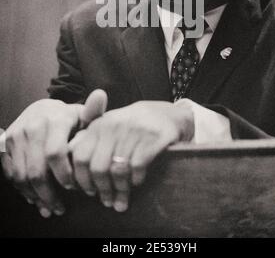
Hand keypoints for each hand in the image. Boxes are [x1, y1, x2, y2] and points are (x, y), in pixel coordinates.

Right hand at [0, 89, 106, 217]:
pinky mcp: (6, 145)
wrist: (41, 109)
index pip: (55, 153)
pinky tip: (35, 198)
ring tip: (48, 206)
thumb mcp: (82, 115)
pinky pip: (11, 174)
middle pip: (36, 170)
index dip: (64, 174)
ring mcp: (17, 136)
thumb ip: (93, 112)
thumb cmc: (68, 118)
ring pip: (22, 175)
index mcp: (55, 120)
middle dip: (49, 193)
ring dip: (35, 196)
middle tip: (60, 207)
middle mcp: (33, 126)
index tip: (73, 187)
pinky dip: (22, 190)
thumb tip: (101, 95)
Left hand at [69, 100, 193, 211]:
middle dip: (101, 190)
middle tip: (106, 201)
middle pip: (98, 168)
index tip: (87, 191)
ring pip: (118, 171)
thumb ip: (88, 139)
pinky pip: (137, 168)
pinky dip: (136, 180)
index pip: (80, 156)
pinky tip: (136, 182)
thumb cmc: (130, 124)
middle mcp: (113, 126)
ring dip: (119, 190)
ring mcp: (133, 132)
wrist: (164, 114)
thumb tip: (70, 162)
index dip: (81, 178)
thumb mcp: (108, 125)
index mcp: (99, 125)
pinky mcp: (152, 139)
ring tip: (120, 201)